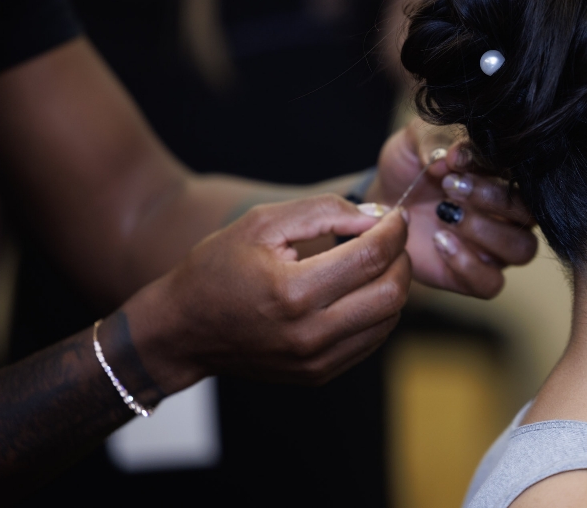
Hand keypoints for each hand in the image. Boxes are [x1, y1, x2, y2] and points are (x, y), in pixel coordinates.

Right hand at [124, 194, 409, 393]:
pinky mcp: (319, 374)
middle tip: (392, 239)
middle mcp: (309, 333)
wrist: (183, 330)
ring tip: (375, 261)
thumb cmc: (217, 268)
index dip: (394, 231)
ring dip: (393, 285)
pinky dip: (377, 311)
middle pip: (391, 293)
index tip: (396, 216)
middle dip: (402, 258)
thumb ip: (323, 211)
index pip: (372, 257)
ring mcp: (316, 360)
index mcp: (293, 292)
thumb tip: (373, 217)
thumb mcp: (262, 223)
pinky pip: (371, 340)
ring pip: (388, 320)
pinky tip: (360, 289)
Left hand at [367, 119, 536, 298]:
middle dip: (493, 198)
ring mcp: (495, 249)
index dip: (493, 166)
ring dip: (486, 231)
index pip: (523, 174)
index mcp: (507, 177)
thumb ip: (439, 140)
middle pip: (530, 214)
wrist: (380, 201)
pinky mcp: (474, 277)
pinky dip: (469, 265)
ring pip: (522, 249)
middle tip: (449, 185)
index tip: (455, 158)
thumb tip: (457, 155)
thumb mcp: (417, 140)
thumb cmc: (409, 167)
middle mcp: (510, 215)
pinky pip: (491, 283)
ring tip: (444, 214)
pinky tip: (440, 242)